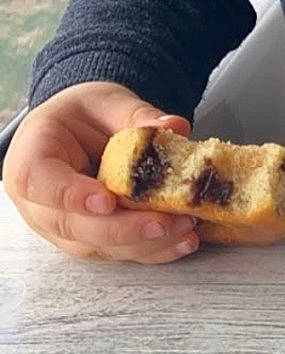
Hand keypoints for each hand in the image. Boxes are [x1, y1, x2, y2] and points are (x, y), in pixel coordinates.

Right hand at [3, 83, 199, 263]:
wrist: (76, 131)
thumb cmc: (81, 115)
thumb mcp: (105, 101)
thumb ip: (135, 115)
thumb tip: (173, 126)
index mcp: (30, 157)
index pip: (39, 182)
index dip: (71, 196)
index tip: (107, 201)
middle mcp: (38, 202)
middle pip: (72, 225)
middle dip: (123, 228)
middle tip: (165, 221)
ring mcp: (61, 227)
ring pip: (97, 246)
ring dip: (143, 243)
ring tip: (185, 228)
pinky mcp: (88, 240)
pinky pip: (117, 252)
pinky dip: (152, 250)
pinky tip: (182, 242)